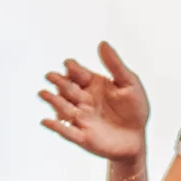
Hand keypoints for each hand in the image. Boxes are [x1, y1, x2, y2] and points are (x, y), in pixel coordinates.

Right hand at [39, 42, 150, 162]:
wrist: (137, 138)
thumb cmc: (134, 109)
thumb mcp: (129, 83)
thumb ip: (115, 65)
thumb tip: (102, 43)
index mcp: (92, 85)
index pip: (78, 74)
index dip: (73, 68)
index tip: (69, 64)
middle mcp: (83, 100)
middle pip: (68, 89)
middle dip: (59, 82)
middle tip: (51, 76)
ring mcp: (81, 118)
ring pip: (64, 108)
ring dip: (53, 101)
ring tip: (43, 94)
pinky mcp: (83, 137)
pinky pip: (68, 132)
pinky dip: (56, 127)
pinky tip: (46, 121)